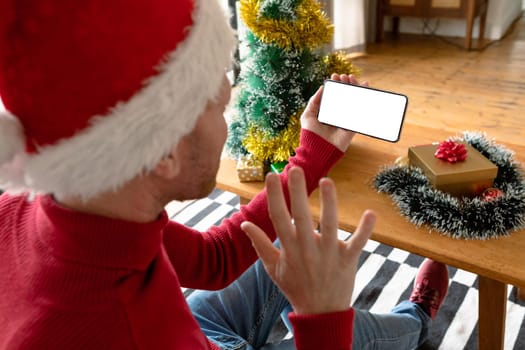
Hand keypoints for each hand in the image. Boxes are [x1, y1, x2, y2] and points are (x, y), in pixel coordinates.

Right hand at [241, 167, 375, 314]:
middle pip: (301, 216)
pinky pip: (357, 242)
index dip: (275, 196)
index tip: (272, 176)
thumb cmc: (295, 287)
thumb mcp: (273, 268)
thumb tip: (244, 224)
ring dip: (329, 202)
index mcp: (289, 248)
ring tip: (326, 181)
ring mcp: (329, 254)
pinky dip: (364, 229)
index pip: (279, 217)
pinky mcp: (347, 259)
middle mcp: (308, 248)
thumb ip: (260, 244)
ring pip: (329, 224)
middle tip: (295, 169)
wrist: (320, 313)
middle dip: (298, 192)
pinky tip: (370, 213)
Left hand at [301, 73, 368, 151]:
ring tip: (354, 79)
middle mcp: (336, 114)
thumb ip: (314, 101)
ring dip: (354, 89)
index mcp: (326, 111)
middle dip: (346, 84)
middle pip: (344, 96)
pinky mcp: (352, 126)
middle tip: (347, 76)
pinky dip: (364, 101)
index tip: (336, 75)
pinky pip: (359, 112)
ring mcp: (345, 119)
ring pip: (353, 101)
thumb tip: (322, 87)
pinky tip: (365, 90)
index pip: (333, 95)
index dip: (335, 84)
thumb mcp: (308, 115)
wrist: (317, 151)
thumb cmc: (310, 134)